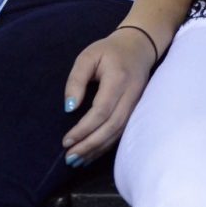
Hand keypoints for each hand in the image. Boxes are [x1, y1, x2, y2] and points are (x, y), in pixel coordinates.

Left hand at [60, 26, 157, 163]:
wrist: (139, 46)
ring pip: (118, 132)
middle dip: (90, 144)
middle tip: (70, 158)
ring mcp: (137, 103)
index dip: (84, 128)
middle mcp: (131, 94)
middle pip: (112, 126)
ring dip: (98, 148)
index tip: (66, 140)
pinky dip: (106, 145)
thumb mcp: (87, 57)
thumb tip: (69, 108)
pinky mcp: (136, 109)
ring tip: (78, 160)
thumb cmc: (109, 50)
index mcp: (118, 79)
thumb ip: (76, 80)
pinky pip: (122, 131)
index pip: (101, 110)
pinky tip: (92, 153)